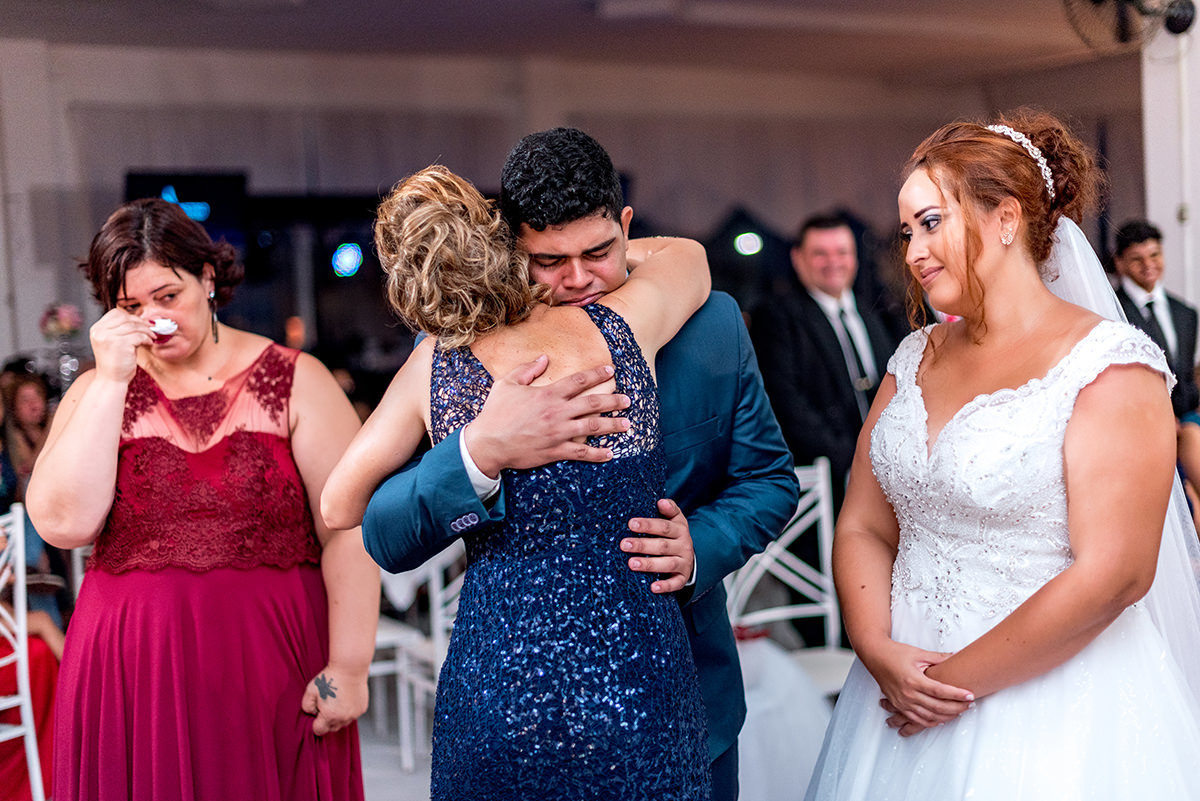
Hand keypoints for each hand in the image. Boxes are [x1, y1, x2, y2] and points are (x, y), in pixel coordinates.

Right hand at [89, 307, 153, 383]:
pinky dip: (147, 338)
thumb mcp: (112, 342)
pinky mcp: (120, 343)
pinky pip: (139, 336)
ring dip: (146, 330)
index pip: (115, 313)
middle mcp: (100, 331)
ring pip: (134, 326)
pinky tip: (149, 343)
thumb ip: (120, 330)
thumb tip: (141, 319)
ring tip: (151, 337)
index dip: (131, 316)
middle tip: (151, 328)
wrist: (111, 380)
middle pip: (125, 318)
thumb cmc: (115, 363)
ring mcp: (109, 337)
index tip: (141, 323)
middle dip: (141, 322)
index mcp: (96, 329)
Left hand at [301, 664, 368, 735]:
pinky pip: (353, 715)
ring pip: (343, 723)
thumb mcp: (311, 690)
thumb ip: (306, 706)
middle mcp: (343, 717)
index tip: (317, 713)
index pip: (319, 730)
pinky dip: (348, 711)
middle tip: (326, 705)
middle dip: (327, 721)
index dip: (315, 723)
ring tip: (336, 701)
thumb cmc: (331, 677)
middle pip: (332, 728)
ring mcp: (354, 714)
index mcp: (330, 715)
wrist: (350, 667)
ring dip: (338, 717)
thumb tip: (311, 713)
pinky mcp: (362, 708)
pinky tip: (345, 699)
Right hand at [464, 355, 630, 475]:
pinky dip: (597, 454)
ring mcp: (558, 433)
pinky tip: (610, 454)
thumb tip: (544, 358)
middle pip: (592, 403)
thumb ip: (527, 370)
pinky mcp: (555, 450)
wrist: (487, 443)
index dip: (597, 375)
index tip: (611, 371)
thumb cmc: (495, 413)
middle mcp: (557, 412)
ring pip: (592, 427)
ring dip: (612, 425)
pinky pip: (581, 453)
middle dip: (613, 400)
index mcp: (548, 394)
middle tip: (627, 400)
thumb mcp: (507, 384)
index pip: (579, 381)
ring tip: (627, 424)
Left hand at [623, 498, 694, 593]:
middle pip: (662, 545)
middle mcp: (683, 546)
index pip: (664, 526)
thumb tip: (661, 501)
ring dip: (649, 564)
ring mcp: (684, 563)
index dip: (648, 524)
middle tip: (623, 544)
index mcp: (680, 529)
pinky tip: (652, 587)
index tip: (631, 523)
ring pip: (667, 564)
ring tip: (631, 563)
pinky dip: (665, 586)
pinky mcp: (682, 578)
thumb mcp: (675, 519)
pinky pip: (675, 583)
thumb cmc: (674, 535)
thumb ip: (669, 509)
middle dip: (642, 545)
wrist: (690, 555)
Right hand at [858, 638, 972, 735]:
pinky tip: (941, 719)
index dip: (957, 694)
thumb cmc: (895, 652)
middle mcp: (907, 693)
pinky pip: (917, 720)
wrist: (875, 655)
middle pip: (937, 707)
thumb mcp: (918, 653)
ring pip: (929, 716)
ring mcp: (902, 702)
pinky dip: (931, 722)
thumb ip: (939, 658)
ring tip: (959, 712)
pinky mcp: (899, 706)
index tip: (970, 695)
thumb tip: (957, 656)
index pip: (940, 691)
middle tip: (968, 704)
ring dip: (946, 717)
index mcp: (913, 679)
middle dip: (956, 707)